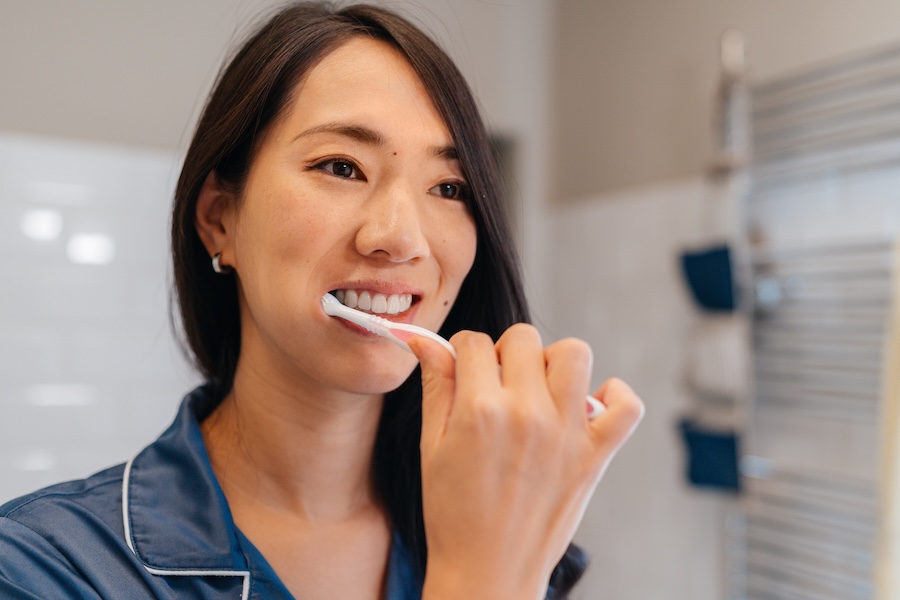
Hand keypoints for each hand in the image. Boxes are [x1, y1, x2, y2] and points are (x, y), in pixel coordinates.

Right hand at [409, 324, 643, 599]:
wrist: (487, 572)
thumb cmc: (453, 514)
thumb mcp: (432, 447)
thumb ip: (436, 388)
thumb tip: (428, 343)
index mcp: (480, 410)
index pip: (474, 342)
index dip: (464, 351)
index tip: (465, 369)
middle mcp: (527, 414)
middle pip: (524, 338)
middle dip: (505, 352)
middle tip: (499, 384)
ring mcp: (567, 434)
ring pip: (574, 353)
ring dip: (553, 363)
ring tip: (539, 391)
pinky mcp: (595, 456)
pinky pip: (626, 405)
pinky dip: (615, 396)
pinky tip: (588, 405)